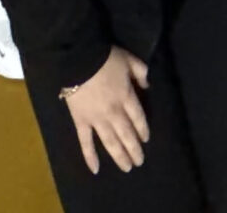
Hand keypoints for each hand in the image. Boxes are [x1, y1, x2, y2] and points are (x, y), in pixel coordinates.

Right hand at [64, 47, 151, 173]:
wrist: (78, 60)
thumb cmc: (105, 58)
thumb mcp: (129, 60)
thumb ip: (141, 72)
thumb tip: (147, 85)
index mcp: (126, 97)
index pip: (138, 118)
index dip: (143, 130)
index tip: (145, 140)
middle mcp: (114, 112)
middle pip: (127, 134)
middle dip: (134, 149)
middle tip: (139, 162)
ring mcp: (96, 119)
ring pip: (110, 142)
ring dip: (119, 156)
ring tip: (126, 168)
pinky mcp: (81, 122)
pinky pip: (85, 142)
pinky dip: (89, 156)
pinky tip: (95, 169)